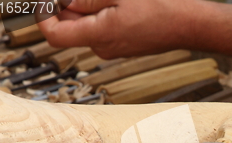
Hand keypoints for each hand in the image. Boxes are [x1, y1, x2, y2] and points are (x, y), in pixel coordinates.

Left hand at [37, 0, 201, 57]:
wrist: (188, 25)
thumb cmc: (162, 9)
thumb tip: (63, 0)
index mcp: (100, 35)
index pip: (55, 35)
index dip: (44, 15)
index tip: (45, 0)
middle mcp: (103, 48)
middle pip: (70, 27)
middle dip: (69, 5)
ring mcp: (113, 49)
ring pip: (86, 27)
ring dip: (88, 8)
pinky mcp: (122, 46)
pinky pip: (102, 30)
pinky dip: (101, 15)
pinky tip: (119, 4)